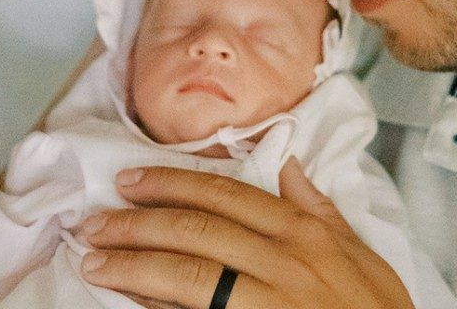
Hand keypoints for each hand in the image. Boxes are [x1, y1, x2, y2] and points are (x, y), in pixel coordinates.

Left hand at [78, 158, 413, 308]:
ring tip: (94, 261)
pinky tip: (128, 305)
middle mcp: (285, 264)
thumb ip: (319, 209)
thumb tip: (287, 162)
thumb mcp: (361, 255)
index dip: (172, 183)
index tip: (132, 181)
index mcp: (306, 235)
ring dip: (133, 267)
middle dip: (138, 223)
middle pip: (196, 230)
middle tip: (95, 221)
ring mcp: (270, 305)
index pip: (226, 194)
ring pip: (188, 275)